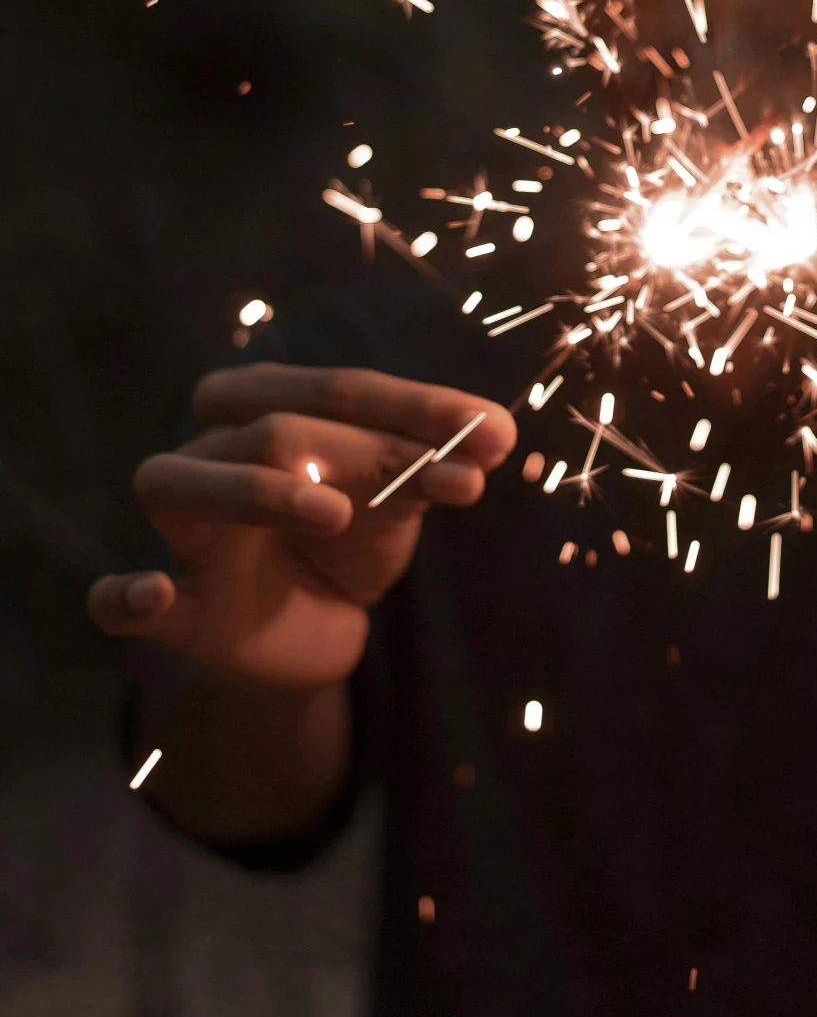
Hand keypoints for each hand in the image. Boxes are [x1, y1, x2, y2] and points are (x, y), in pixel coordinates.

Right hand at [88, 366, 515, 687]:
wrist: (316, 628)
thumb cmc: (350, 535)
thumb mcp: (397, 496)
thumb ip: (433, 463)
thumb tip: (496, 440)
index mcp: (261, 403)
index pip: (339, 389)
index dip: (417, 407)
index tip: (495, 432)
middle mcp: (209, 452)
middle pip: (273, 429)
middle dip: (367, 451)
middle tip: (445, 481)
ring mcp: (184, 531)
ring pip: (182, 484)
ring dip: (254, 493)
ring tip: (332, 511)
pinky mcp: (176, 608)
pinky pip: (121, 599)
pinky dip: (126, 595)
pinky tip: (154, 594)